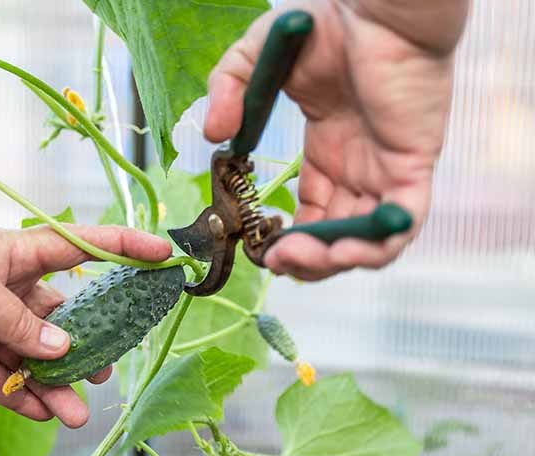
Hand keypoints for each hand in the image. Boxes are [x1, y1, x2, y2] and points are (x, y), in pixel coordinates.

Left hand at [0, 210, 171, 427]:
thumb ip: (20, 324)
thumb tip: (63, 351)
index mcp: (21, 257)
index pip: (84, 247)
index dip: (126, 248)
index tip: (163, 257)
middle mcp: (12, 291)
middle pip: (64, 319)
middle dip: (89, 344)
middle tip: (109, 369)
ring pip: (36, 359)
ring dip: (57, 384)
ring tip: (77, 412)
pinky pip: (3, 380)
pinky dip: (22, 397)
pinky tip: (42, 414)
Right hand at [205, 0, 467, 279]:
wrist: (375, 4)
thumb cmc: (326, 23)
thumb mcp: (256, 60)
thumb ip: (227, 93)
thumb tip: (211, 136)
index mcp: (330, 152)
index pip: (313, 213)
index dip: (288, 239)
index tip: (260, 249)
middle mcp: (360, 168)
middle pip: (337, 236)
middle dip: (307, 260)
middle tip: (276, 261)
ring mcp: (388, 169)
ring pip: (369, 240)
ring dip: (334, 261)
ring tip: (298, 258)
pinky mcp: (413, 164)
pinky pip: (402, 221)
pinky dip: (375, 245)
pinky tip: (341, 250)